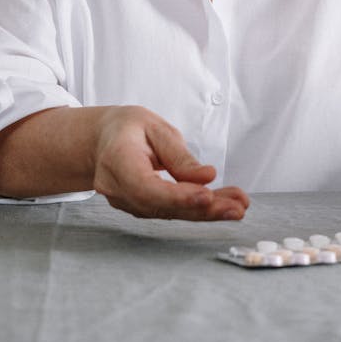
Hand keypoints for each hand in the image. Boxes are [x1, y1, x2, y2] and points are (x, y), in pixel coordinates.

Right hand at [93, 105, 249, 221]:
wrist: (102, 141)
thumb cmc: (127, 129)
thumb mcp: (155, 127)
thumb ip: (179, 155)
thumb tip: (207, 177)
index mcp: (117, 160)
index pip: (145, 187)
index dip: (177, 196)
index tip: (207, 197)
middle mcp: (117, 187)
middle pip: (160, 206)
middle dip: (201, 210)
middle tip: (236, 208)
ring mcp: (126, 202)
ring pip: (168, 213)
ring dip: (205, 212)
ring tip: (238, 206)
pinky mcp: (140, 208)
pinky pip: (169, 212)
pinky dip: (196, 210)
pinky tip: (222, 206)